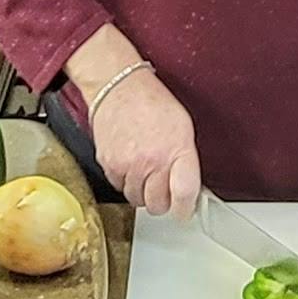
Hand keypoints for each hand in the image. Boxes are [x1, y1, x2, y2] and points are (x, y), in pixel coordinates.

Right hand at [91, 69, 202, 218]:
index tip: (185, 211)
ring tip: (146, 170)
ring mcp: (127, 166)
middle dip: (163, 200)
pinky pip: (119, 188)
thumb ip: (186, 159)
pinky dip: (126, 181)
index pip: (184, 193)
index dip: (185, 208)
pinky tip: (131, 164)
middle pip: (158, 205)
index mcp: (176, 149)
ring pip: (137, 200)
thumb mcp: (183, 126)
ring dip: (143, 191)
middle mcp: (151, 161)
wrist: (119, 87)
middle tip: (164, 187)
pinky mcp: (108, 166)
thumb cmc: (152, 102)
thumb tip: (189, 187)